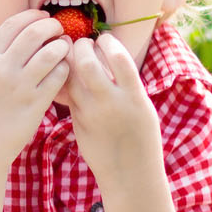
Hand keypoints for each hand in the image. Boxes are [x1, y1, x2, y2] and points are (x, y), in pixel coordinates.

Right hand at [0, 11, 71, 164]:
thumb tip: (21, 34)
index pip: (12, 24)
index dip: (31, 16)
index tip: (43, 16)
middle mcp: (2, 69)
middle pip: (34, 33)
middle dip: (51, 26)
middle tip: (59, 29)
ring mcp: (20, 86)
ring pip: (50, 52)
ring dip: (62, 46)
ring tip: (65, 48)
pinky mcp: (35, 103)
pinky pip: (58, 76)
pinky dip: (65, 68)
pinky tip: (64, 70)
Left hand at [60, 34, 161, 183]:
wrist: (129, 173)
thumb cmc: (141, 137)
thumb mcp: (143, 108)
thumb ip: (127, 85)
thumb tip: (110, 57)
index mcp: (134, 97)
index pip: (118, 58)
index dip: (109, 42)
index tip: (106, 38)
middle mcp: (110, 103)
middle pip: (86, 63)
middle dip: (82, 46)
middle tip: (83, 43)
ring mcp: (90, 113)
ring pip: (71, 78)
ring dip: (70, 61)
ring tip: (74, 56)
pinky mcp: (77, 122)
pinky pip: (67, 95)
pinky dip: (68, 81)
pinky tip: (71, 76)